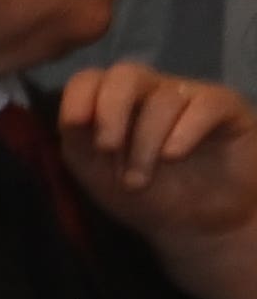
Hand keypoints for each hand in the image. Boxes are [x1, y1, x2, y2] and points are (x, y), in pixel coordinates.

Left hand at [60, 62, 256, 298]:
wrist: (195, 224)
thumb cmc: (143, 197)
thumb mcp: (97, 174)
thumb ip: (78, 142)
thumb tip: (72, 115)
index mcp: (115, 105)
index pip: (93, 79)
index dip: (80, 95)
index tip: (73, 124)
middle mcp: (152, 92)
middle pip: (126, 74)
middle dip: (111, 111)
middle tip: (107, 148)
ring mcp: (190, 96)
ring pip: (163, 100)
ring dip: (144, 144)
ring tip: (138, 181)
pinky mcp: (225, 107)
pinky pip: (204, 105)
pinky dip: (184, 132)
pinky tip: (173, 156)